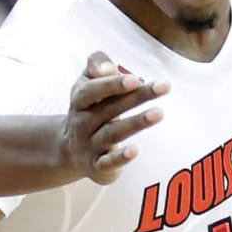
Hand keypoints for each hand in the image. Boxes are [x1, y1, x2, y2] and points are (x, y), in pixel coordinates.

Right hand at [61, 52, 168, 184]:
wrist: (69, 150)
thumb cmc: (89, 109)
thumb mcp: (87, 82)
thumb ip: (97, 64)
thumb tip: (108, 67)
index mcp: (80, 100)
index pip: (92, 90)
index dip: (112, 84)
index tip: (135, 79)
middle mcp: (82, 122)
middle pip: (109, 109)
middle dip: (136, 97)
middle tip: (162, 87)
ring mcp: (89, 145)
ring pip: (112, 133)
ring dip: (135, 123)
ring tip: (158, 113)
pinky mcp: (97, 166)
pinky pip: (107, 162)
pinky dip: (120, 158)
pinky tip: (135, 151)